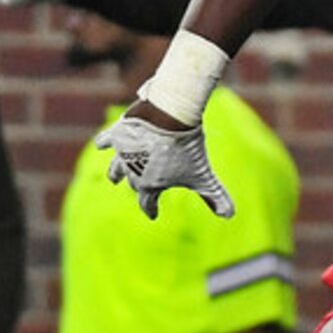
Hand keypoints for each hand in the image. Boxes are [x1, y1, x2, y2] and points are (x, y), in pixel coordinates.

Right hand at [91, 105, 235, 218]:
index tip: (153, 215)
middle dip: (138, 188)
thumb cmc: (187, 148)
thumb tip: (230, 215)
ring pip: (116, 167)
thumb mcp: (203, 175)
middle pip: (134, 184)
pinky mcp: (119, 133)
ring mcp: (123, 153)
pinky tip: (102, 144)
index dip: (151, 210)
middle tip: (141, 189)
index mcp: (150, 186)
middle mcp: (132, 172)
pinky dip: (104, 143)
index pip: (148, 203)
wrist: (170, 116)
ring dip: (116, 173)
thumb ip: (215, 196)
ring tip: (114, 178)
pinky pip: (107, 140)